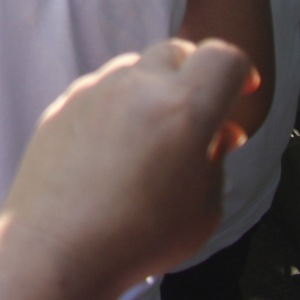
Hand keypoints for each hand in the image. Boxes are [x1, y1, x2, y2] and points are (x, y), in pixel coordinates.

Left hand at [0, 38, 260, 299]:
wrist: (56, 248)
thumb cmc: (137, 236)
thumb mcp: (205, 207)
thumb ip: (216, 159)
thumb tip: (220, 134)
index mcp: (183, 107)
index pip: (223, 57)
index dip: (241, 73)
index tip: (243, 92)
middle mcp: (135, 87)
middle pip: (175, 52)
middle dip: (197, 74)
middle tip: (203, 114)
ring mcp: (92, 91)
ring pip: (134, 67)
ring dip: (155, 88)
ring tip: (159, 135)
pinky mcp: (62, 105)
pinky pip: (100, 90)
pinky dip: (119, 104)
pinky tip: (119, 145)